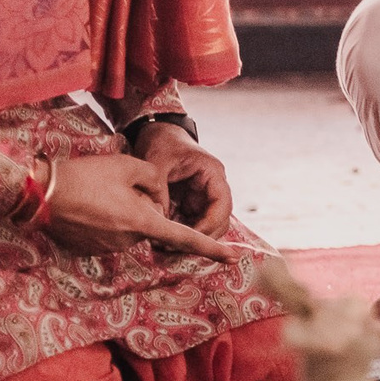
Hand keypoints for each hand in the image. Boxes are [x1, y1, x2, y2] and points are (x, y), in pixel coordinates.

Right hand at [41, 153, 245, 260]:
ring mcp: (109, 248)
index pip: (186, 238)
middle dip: (142, 205)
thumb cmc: (86, 175)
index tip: (235, 257)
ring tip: (98, 195)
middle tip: (114, 187)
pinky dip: (106, 219)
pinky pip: (111, 232)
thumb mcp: (130, 166)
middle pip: (150, 223)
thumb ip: (157, 182)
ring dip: (123, 212)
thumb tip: (159, 200)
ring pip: (130, 227)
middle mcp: (130, 241)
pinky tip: (88, 205)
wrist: (39, 192)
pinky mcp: (92, 250)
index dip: (212, 249)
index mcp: (144, 222)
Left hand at [131, 122, 232, 236]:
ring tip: (167, 246)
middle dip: (201, 236)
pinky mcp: (190, 202)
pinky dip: (181, 232)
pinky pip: (192, 223)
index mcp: (212, 174)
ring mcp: (203, 196)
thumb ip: (159, 191)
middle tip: (176, 248)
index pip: (222, 205)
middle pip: (220, 220)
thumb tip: (157, 220)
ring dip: (191, 237)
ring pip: (208, 225)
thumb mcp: (157, 162)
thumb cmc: (161, 143)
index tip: (189, 237)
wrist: (157, 132)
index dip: (209, 224)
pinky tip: (163, 238)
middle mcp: (213, 188)